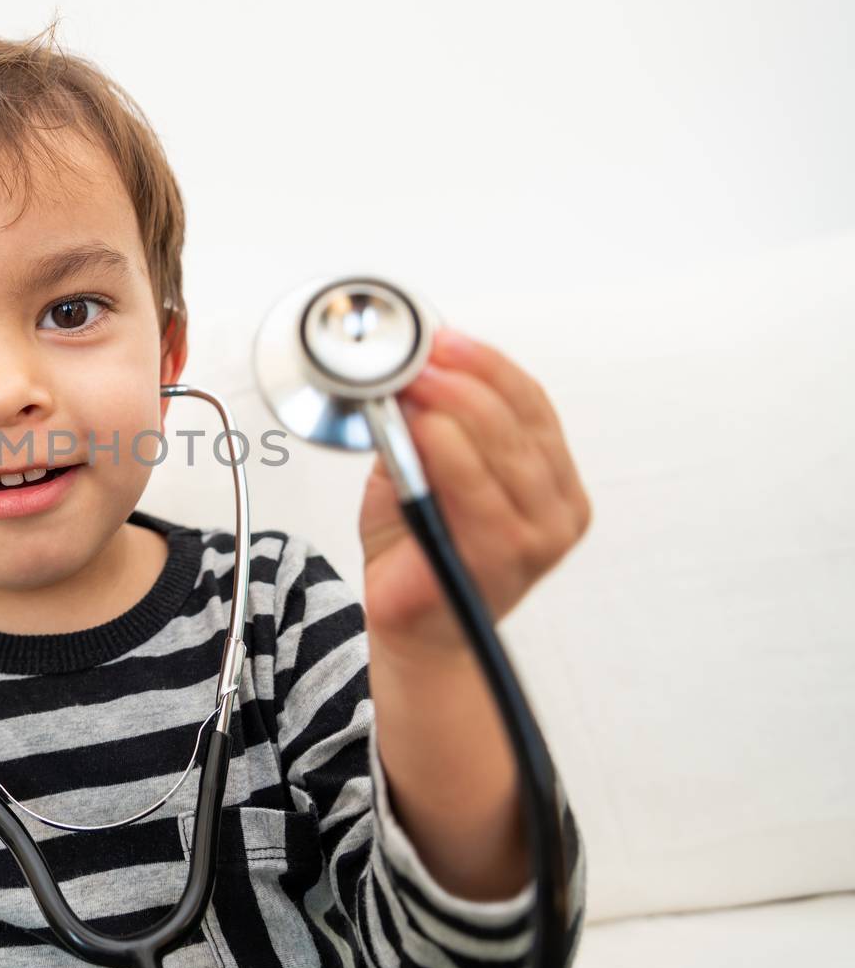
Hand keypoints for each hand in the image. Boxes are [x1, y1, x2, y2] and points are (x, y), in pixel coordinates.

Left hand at [359, 328, 592, 655]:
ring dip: (457, 408)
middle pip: (520, 421)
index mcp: (551, 477)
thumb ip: (424, 425)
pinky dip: (452, 456)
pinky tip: (424, 429)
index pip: (531, 403)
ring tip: (416, 384)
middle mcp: (558, 507)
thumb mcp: (420, 470)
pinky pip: (482, 498)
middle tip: (421, 359)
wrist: (416, 628)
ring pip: (506, 452)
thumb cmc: (419, 550)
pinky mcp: (507, 561)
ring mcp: (540, 537)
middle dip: (467, 379)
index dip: (488, 364)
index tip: (443, 339)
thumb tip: (408, 370)